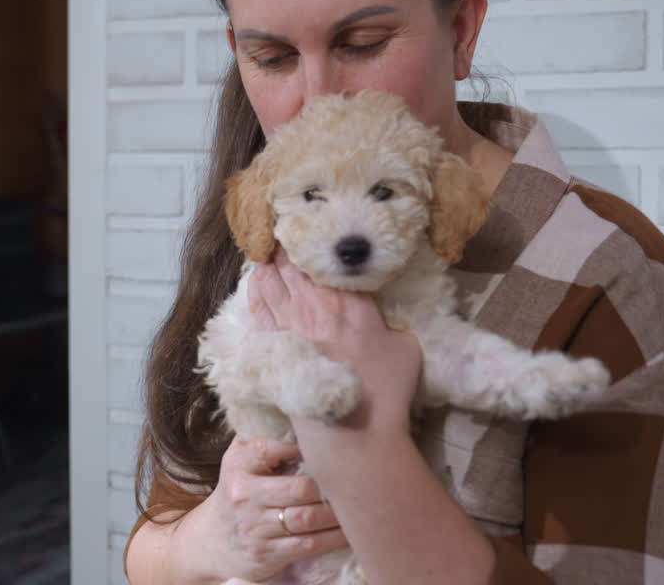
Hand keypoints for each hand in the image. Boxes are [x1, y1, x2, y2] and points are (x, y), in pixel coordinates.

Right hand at [173, 437, 346, 582]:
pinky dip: (334, 537)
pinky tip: (350, 531)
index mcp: (238, 465)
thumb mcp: (239, 459)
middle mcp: (244, 495)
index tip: (328, 446)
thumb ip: (263, 436)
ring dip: (338, 513)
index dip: (302, 447)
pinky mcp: (267, 553)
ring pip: (307, 518)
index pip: (269, 448)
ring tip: (361, 504)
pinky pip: (308, 544)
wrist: (212, 540)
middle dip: (331, 485)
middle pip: (299, 488)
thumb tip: (302, 413)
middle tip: (357, 479)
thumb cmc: (239, 490)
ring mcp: (255, 527)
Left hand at [248, 249, 421, 439]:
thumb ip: (390, 319)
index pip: (326, 259)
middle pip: (291, 263)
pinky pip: (258, 306)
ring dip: (269, 261)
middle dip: (287, 244)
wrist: (355, 436)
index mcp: (351, 302)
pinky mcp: (273, 346)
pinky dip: (256, 287)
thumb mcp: (406, 347)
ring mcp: (290, 325)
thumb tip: (382, 309)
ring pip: (270, 280)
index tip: (312, 227)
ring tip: (270, 248)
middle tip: (286, 230)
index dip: (316, 240)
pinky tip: (257, 278)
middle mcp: (315, 307)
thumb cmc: (387, 393)